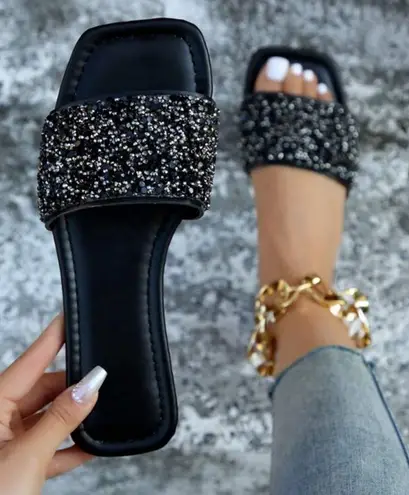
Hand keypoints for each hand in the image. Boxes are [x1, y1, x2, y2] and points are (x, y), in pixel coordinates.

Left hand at [0, 314, 106, 494]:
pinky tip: (89, 446)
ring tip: (100, 412)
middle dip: (72, 387)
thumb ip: (61, 419)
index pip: (30, 361)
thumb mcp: (27, 456)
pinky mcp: (15, 465)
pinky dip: (68, 447)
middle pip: (42, 390)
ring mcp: (6, 442)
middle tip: (102, 380)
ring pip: (47, 418)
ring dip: (73, 420)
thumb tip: (91, 385)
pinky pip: (47, 446)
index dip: (52, 338)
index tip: (70, 317)